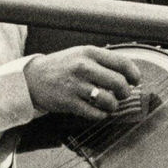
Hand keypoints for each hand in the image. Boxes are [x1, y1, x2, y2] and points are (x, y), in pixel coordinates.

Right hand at [23, 46, 141, 120]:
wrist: (32, 78)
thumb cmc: (60, 67)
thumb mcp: (80, 54)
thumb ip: (101, 61)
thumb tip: (127, 73)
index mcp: (89, 53)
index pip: (122, 63)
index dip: (133, 74)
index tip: (135, 81)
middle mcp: (83, 67)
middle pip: (118, 83)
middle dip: (125, 92)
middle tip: (122, 95)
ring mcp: (76, 85)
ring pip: (108, 100)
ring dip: (113, 105)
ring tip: (110, 105)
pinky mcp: (69, 102)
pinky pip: (94, 113)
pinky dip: (101, 115)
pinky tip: (99, 112)